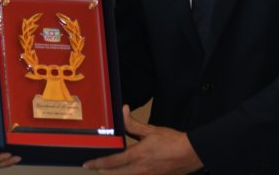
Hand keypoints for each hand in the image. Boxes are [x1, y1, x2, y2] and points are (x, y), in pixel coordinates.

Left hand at [82, 105, 202, 174]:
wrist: (191, 153)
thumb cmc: (172, 141)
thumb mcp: (151, 130)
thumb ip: (133, 124)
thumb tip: (123, 111)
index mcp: (137, 156)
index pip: (112, 162)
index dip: (97, 163)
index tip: (87, 163)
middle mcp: (140, 169)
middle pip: (115, 174)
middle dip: (103, 170)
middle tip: (94, 165)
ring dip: (116, 173)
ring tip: (108, 167)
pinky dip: (128, 174)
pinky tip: (127, 170)